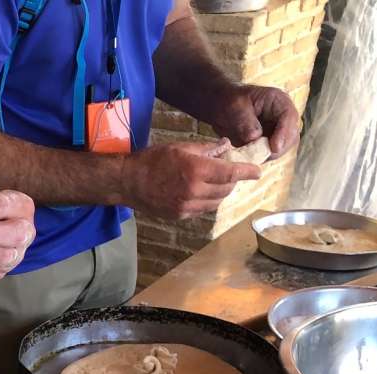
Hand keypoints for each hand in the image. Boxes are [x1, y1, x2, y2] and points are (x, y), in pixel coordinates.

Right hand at [121, 140, 261, 218]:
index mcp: (195, 170)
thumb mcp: (179, 147)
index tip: (257, 171)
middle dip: (233, 180)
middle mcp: (194, 191)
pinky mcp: (180, 215)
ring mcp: (187, 206)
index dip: (248, 172)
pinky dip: (208, 200)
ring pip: (217, 201)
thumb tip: (226, 147)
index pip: (231, 173)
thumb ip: (206, 149)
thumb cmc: (151, 160)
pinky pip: (203, 209)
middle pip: (227, 188)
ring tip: (215, 182)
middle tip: (230, 172)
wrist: (126, 182)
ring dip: (221, 191)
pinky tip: (201, 191)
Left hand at [209, 84, 299, 157]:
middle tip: (262, 157)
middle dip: (278, 149)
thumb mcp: (235, 107)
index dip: (284, 134)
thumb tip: (255, 137)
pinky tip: (250, 159)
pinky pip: (271, 153)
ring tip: (253, 158)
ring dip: (270, 155)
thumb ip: (245, 121)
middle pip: (291, 136)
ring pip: (282, 148)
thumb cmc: (230, 101)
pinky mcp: (270, 142)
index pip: (289, 117)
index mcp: (279, 101)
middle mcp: (283, 117)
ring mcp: (279, 130)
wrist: (222, 107)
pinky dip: (262, 157)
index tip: (274, 148)